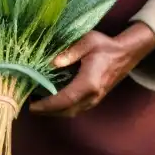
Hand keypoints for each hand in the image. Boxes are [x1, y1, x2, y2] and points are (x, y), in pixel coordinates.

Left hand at [28, 23, 154, 117]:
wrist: (126, 54)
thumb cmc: (106, 46)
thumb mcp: (88, 41)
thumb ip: (71, 51)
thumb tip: (53, 62)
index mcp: (89, 83)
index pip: (64, 99)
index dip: (47, 105)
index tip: (31, 105)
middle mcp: (92, 96)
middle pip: (65, 111)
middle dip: (46, 111)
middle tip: (28, 105)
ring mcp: (94, 100)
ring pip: (71, 112)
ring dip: (53, 111)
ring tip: (37, 104)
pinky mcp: (95, 99)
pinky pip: (76, 109)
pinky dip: (62, 109)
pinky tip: (52, 101)